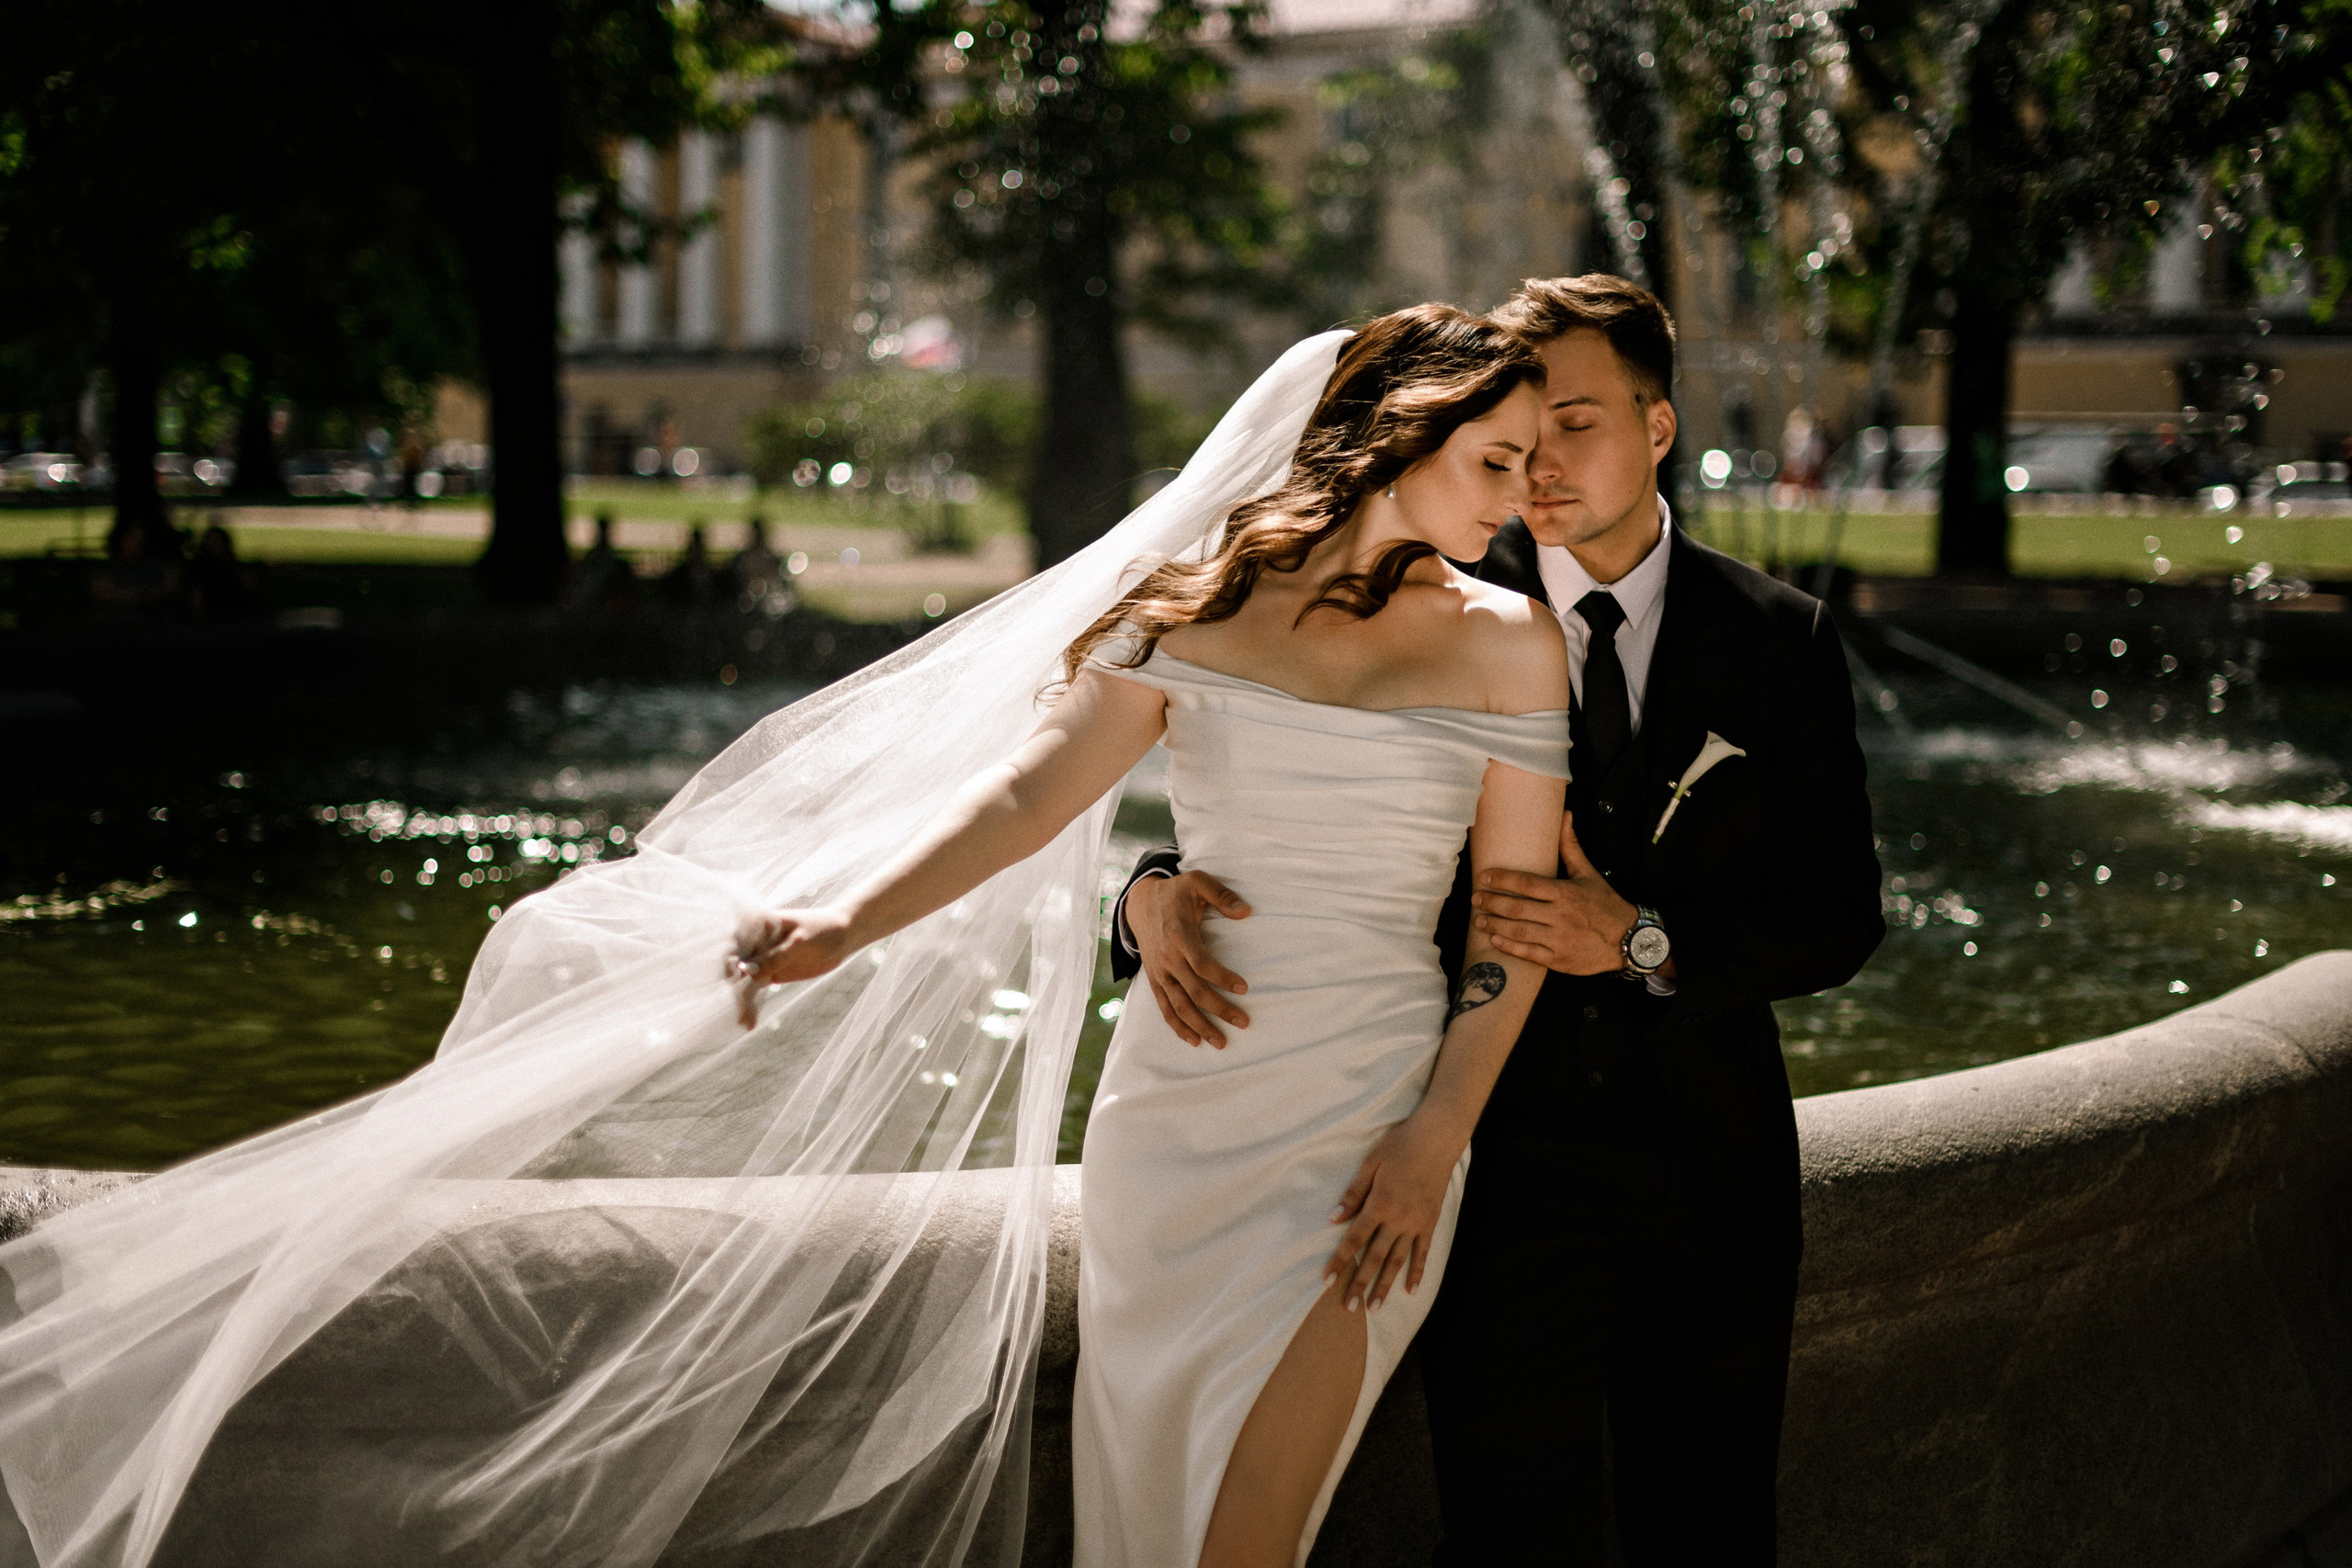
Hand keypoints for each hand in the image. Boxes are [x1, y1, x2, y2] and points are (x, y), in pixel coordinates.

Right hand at [727, 906, 857, 1026]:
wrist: (843, 936)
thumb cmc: (823, 929)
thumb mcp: (800, 943)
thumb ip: (774, 957)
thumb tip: (745, 971)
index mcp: (758, 924)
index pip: (734, 941)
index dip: (726, 959)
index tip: (729, 978)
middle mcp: (754, 940)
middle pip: (734, 964)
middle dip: (731, 985)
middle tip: (735, 1007)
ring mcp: (760, 958)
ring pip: (743, 981)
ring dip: (741, 1000)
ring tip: (742, 1021)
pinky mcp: (769, 973)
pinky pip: (755, 989)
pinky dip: (751, 1004)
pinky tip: (748, 1022)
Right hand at [1127, 870, 1252, 1047]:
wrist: (1139, 903)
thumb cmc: (1175, 892)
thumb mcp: (1198, 882)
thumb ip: (1222, 895)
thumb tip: (1246, 912)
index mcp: (1179, 935)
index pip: (1202, 964)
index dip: (1222, 978)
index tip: (1244, 988)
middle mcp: (1167, 958)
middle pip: (1194, 991)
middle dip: (1219, 1010)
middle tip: (1243, 1022)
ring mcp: (1159, 972)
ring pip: (1179, 1006)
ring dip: (1200, 1026)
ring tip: (1221, 1042)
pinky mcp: (1155, 980)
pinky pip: (1164, 1008)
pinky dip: (1177, 1026)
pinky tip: (1194, 1040)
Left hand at [1325, 1115, 1461, 1312]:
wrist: (1437, 1138)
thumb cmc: (1399, 1146)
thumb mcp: (1370, 1163)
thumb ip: (1353, 1194)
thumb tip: (1333, 1219)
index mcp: (1380, 1203)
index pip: (1354, 1239)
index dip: (1340, 1261)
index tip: (1327, 1281)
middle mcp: (1398, 1219)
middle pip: (1375, 1257)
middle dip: (1360, 1283)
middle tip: (1349, 1307)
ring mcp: (1417, 1223)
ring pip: (1398, 1260)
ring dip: (1385, 1285)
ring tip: (1374, 1307)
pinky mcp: (1431, 1222)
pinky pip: (1423, 1252)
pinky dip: (1416, 1271)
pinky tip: (1410, 1289)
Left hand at [1469, 812, 1636, 975]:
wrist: (1629, 940)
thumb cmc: (1605, 904)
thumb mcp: (1588, 873)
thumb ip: (1570, 847)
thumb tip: (1565, 815)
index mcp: (1565, 893)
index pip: (1526, 883)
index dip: (1502, 879)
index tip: (1484, 877)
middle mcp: (1560, 916)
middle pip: (1517, 907)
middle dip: (1492, 902)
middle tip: (1475, 898)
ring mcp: (1559, 939)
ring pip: (1519, 931)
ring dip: (1495, 925)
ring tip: (1479, 920)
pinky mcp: (1559, 960)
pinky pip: (1529, 953)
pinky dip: (1510, 947)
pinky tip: (1495, 940)